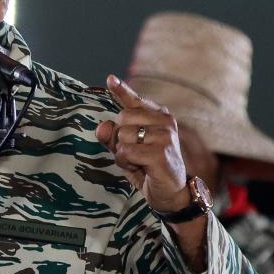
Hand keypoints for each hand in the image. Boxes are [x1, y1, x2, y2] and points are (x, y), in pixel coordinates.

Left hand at [95, 74, 189, 213]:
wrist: (172, 195)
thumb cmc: (148, 168)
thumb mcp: (127, 149)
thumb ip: (113, 136)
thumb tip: (102, 126)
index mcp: (158, 116)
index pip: (134, 100)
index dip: (121, 90)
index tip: (110, 79)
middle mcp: (164, 122)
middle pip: (121, 119)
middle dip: (118, 139)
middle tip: (134, 154)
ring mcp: (165, 136)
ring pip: (122, 136)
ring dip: (123, 154)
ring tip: (139, 162)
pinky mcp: (161, 152)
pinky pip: (126, 152)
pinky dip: (126, 163)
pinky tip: (142, 169)